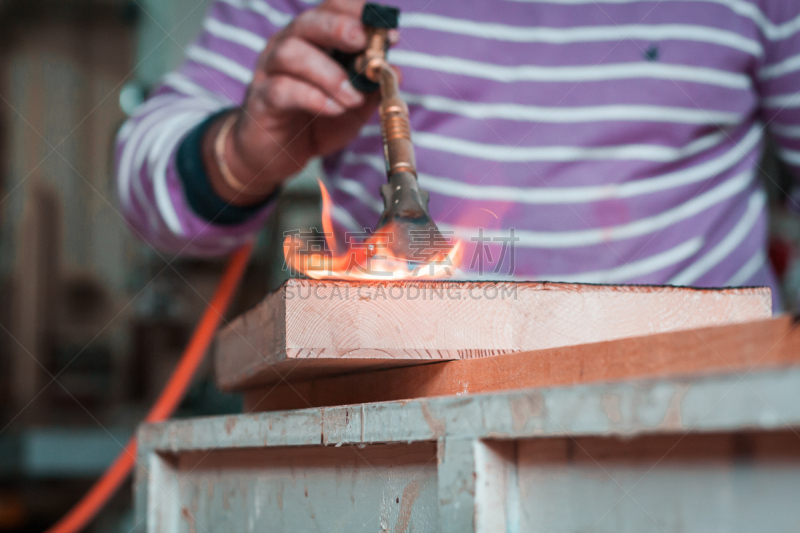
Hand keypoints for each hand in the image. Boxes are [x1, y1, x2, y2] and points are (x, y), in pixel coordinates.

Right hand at [204, 0, 386, 204]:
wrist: (278, 154)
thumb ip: (372, 89)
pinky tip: (334, 109)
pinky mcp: (262, 99)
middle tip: (363, 44)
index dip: (360, 14)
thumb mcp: (353, 107)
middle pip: (309, 22)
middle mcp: (288, 45)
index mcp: (313, 39)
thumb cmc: (316, 122)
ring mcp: (270, 70)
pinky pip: (282, 89)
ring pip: (292, 53)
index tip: (390, 34)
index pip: (333, 9)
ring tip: (353, 98)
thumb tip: (396, 72)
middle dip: (339, 28)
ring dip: (329, 74)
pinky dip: (312, 98)